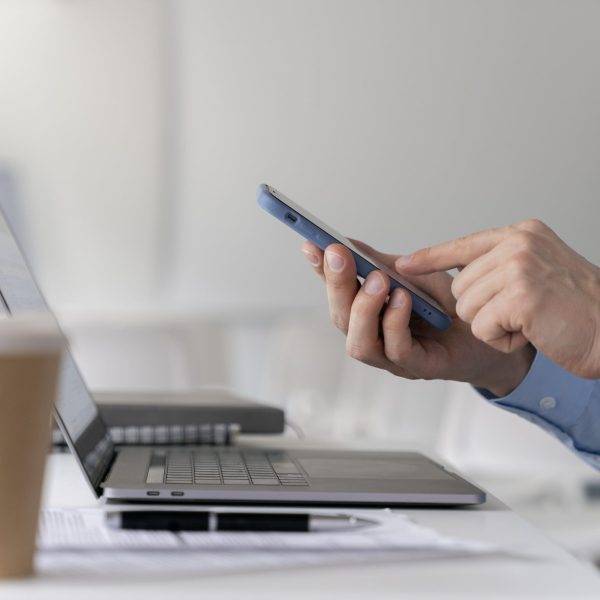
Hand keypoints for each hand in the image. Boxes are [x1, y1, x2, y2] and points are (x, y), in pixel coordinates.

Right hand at [302, 239, 535, 395]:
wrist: (493, 332)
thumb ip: (382, 263)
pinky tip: (403, 299)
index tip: (311, 244)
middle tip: (338, 254)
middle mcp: (374, 336)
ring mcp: (392, 357)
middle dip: (336, 284)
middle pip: (340, 317)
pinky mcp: (418, 367)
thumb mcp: (415, 275)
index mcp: (369, 313)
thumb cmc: (451, 306)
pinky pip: (396, 350)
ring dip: (363, 309)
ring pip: (359, 342)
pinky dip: (394, 322)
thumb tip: (348, 243)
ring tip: (378, 281)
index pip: (336, 292)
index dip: (321, 270)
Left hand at [397, 219, 599, 378]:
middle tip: (520, 312)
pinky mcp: (520, 296)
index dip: (431, 257)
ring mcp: (519, 267)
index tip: (403, 265)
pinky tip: (530, 332)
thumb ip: (499, 264)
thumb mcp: (537, 270)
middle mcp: (519, 244)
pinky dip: (501, 339)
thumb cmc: (576, 308)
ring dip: (492, 326)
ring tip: (528, 321)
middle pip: (460, 286)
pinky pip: (481, 326)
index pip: (462, 244)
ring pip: (467, 308)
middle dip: (481, 309)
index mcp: (521, 234)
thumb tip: (456, 275)